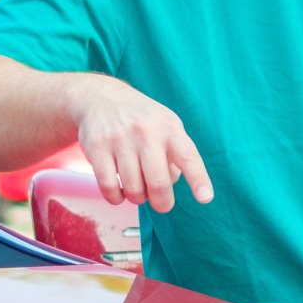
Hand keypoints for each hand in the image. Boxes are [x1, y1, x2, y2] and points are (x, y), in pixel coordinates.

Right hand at [70, 74, 213, 212]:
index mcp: (170, 129)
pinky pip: (109, 187)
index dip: (198, 180)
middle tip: (162, 204)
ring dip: (138, 198)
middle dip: (162, 203)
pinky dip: (116, 197)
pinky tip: (119, 192)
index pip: (188, 157)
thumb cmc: (143, 120)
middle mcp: (147, 133)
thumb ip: (177, 156)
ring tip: (138, 190)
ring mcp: (120, 139)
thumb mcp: (167, 127)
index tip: (205, 198)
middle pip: (159, 183)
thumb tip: (171, 186)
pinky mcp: (96, 147)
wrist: (102, 98)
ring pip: (133, 189)